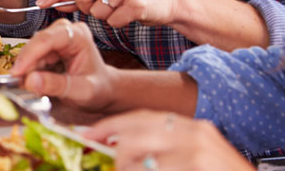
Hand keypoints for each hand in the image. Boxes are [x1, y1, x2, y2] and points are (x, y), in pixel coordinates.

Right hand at [9, 19, 115, 111]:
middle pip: (35, 44)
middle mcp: (65, 32)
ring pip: (30, 53)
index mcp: (79, 35)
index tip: (16, 73)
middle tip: (21, 86)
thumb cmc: (99, 88)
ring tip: (33, 89)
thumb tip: (30, 81)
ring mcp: (55, 39)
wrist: (104, 90)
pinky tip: (34, 84)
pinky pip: (31, 59)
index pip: (47, 39)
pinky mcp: (47, 48)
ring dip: (27, 71)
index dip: (29, 55)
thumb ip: (58, 86)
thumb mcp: (83, 91)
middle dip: (27, 66)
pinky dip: (29, 73)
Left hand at [36, 0, 179, 27]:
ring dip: (106, 16)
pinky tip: (130, 14)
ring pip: (96, 11)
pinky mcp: (134, 3)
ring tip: (121, 7)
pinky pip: (112, 21)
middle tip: (103, 6)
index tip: (41, 4)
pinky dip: (119, 22)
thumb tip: (56, 2)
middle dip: (87, 7)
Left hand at [83, 110, 252, 170]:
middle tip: (112, 167)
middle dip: (116, 157)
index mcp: (193, 129)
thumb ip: (164, 151)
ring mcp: (197, 153)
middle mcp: (195, 135)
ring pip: (137, 162)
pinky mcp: (197, 166)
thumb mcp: (195, 159)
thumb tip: (122, 151)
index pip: (141, 118)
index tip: (88, 134)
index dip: (110, 126)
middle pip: (133, 137)